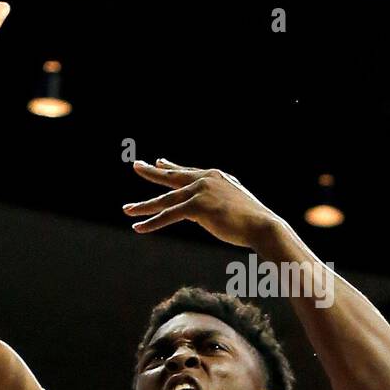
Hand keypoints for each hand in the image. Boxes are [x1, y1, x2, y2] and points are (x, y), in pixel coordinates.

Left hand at [123, 159, 283, 248]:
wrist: (262, 225)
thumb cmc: (252, 220)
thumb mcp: (232, 204)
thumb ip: (215, 202)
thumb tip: (200, 210)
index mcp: (215, 176)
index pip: (188, 170)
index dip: (171, 166)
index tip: (158, 161)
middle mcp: (206, 179)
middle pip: (172, 177)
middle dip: (151, 172)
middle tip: (136, 166)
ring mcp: (200, 191)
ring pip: (166, 200)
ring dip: (144, 206)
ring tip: (127, 209)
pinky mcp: (197, 206)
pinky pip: (169, 216)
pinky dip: (152, 222)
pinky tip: (139, 227)